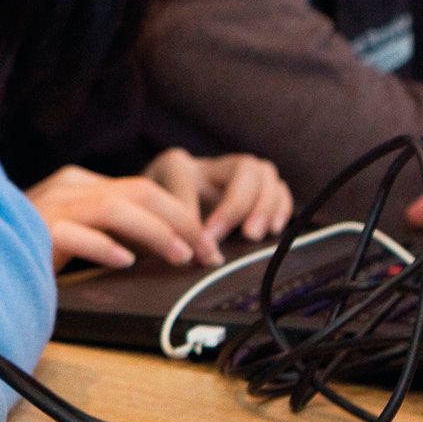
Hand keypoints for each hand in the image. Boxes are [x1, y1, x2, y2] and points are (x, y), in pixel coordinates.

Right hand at [26, 163, 212, 269]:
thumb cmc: (32, 246)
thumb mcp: (80, 230)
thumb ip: (114, 229)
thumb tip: (169, 245)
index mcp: (79, 183)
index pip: (143, 188)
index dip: (181, 215)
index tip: (206, 244)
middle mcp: (68, 187)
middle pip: (137, 192)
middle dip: (180, 222)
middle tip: (206, 252)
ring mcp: (50, 207)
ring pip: (113, 208)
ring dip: (154, 232)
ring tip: (180, 256)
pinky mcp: (35, 232)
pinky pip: (75, 235)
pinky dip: (103, 247)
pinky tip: (125, 262)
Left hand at [142, 148, 294, 249]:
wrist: (148, 211)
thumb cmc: (145, 219)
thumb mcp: (142, 221)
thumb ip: (157, 232)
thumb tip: (188, 255)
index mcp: (174, 166)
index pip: (188, 181)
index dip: (194, 218)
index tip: (197, 249)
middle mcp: (207, 166)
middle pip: (243, 167)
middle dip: (241, 204)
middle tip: (237, 236)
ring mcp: (231, 174)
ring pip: (263, 173)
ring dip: (266, 206)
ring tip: (254, 235)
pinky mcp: (249, 190)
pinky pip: (277, 187)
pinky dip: (281, 206)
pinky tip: (273, 229)